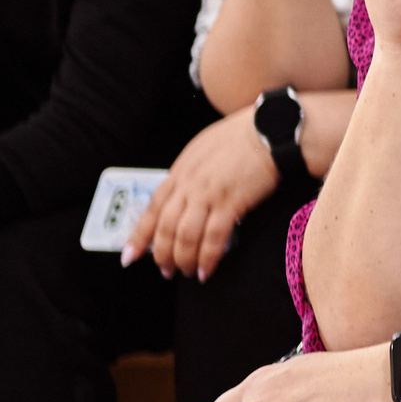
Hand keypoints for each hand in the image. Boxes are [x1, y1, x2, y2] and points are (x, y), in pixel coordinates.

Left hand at [125, 108, 280, 281]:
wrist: (270, 129)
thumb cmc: (242, 136)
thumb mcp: (203, 149)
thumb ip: (190, 173)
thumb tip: (185, 196)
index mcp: (180, 171)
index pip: (153, 208)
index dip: (139, 235)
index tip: (130, 255)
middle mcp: (189, 184)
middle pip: (165, 226)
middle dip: (161, 254)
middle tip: (165, 271)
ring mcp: (208, 193)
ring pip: (184, 235)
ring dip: (183, 259)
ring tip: (186, 272)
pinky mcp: (231, 202)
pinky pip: (213, 237)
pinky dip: (207, 257)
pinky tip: (206, 270)